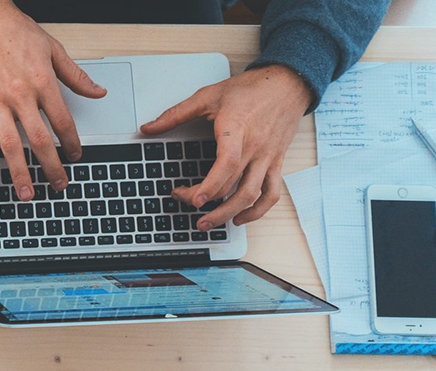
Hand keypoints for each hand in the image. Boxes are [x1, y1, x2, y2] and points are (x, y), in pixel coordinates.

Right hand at [0, 0, 105, 201]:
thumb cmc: (16, 33)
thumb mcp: (53, 50)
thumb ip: (76, 76)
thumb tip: (98, 92)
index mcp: (43, 82)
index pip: (62, 121)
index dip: (72, 143)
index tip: (75, 156)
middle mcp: (20, 94)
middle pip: (40, 140)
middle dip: (51, 167)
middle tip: (58, 184)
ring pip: (11, 144)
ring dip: (20, 172)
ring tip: (27, 193)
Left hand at [140, 64, 314, 230]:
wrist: (287, 83)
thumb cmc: (250, 89)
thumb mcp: (208, 96)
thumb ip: (176, 114)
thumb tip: (148, 127)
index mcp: (237, 130)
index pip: (227, 164)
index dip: (210, 185)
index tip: (193, 199)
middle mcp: (255, 148)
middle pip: (233, 185)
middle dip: (206, 201)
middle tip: (185, 202)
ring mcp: (267, 158)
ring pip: (253, 195)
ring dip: (229, 214)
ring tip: (208, 223)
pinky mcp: (276, 162)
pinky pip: (272, 193)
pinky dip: (258, 210)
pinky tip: (240, 217)